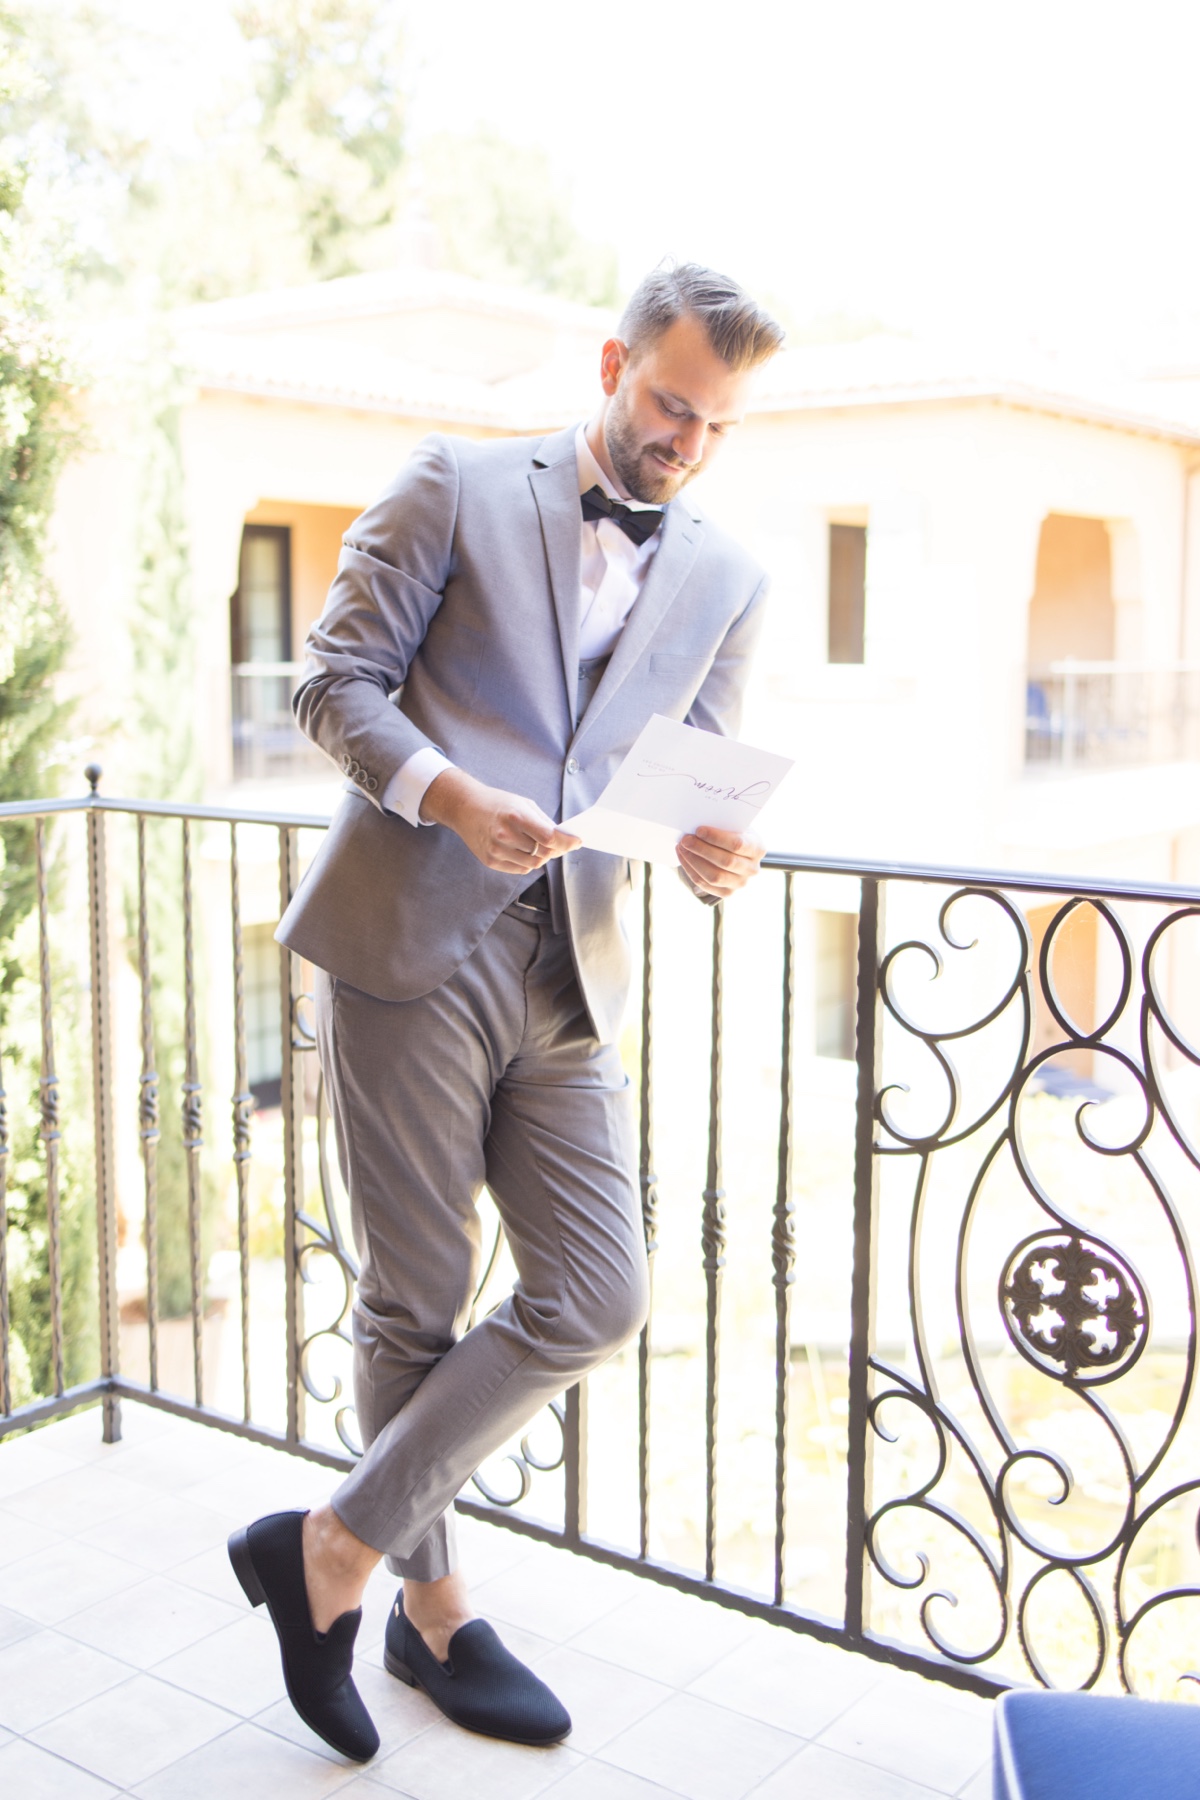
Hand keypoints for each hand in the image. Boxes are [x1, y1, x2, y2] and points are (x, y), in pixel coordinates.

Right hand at [421, 768, 580, 873]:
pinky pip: (520, 869)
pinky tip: (523, 850)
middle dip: (556, 851)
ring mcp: (496, 850)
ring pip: (533, 865)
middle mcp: (505, 835)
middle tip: (560, 845)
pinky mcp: (490, 861)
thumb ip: (544, 822)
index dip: (567, 842)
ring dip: (542, 857)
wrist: (465, 807)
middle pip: (543, 854)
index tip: (577, 842)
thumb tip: (563, 839)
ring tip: (539, 846)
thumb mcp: (523, 804)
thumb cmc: (497, 803)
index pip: (549, 838)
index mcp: (516, 817)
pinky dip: (528, 862)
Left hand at [676, 826, 763, 898]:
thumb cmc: (732, 833)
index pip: (737, 844)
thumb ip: (721, 824)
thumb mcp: (734, 825)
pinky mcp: (727, 892)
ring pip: (715, 876)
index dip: (717, 838)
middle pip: (726, 862)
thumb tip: (697, 823)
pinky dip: (691, 870)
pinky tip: (683, 857)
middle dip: (702, 849)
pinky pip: (705, 884)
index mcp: (757, 848)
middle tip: (685, 840)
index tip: (699, 830)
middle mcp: (752, 868)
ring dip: (694, 861)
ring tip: (682, 847)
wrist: (736, 851)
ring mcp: (741, 883)